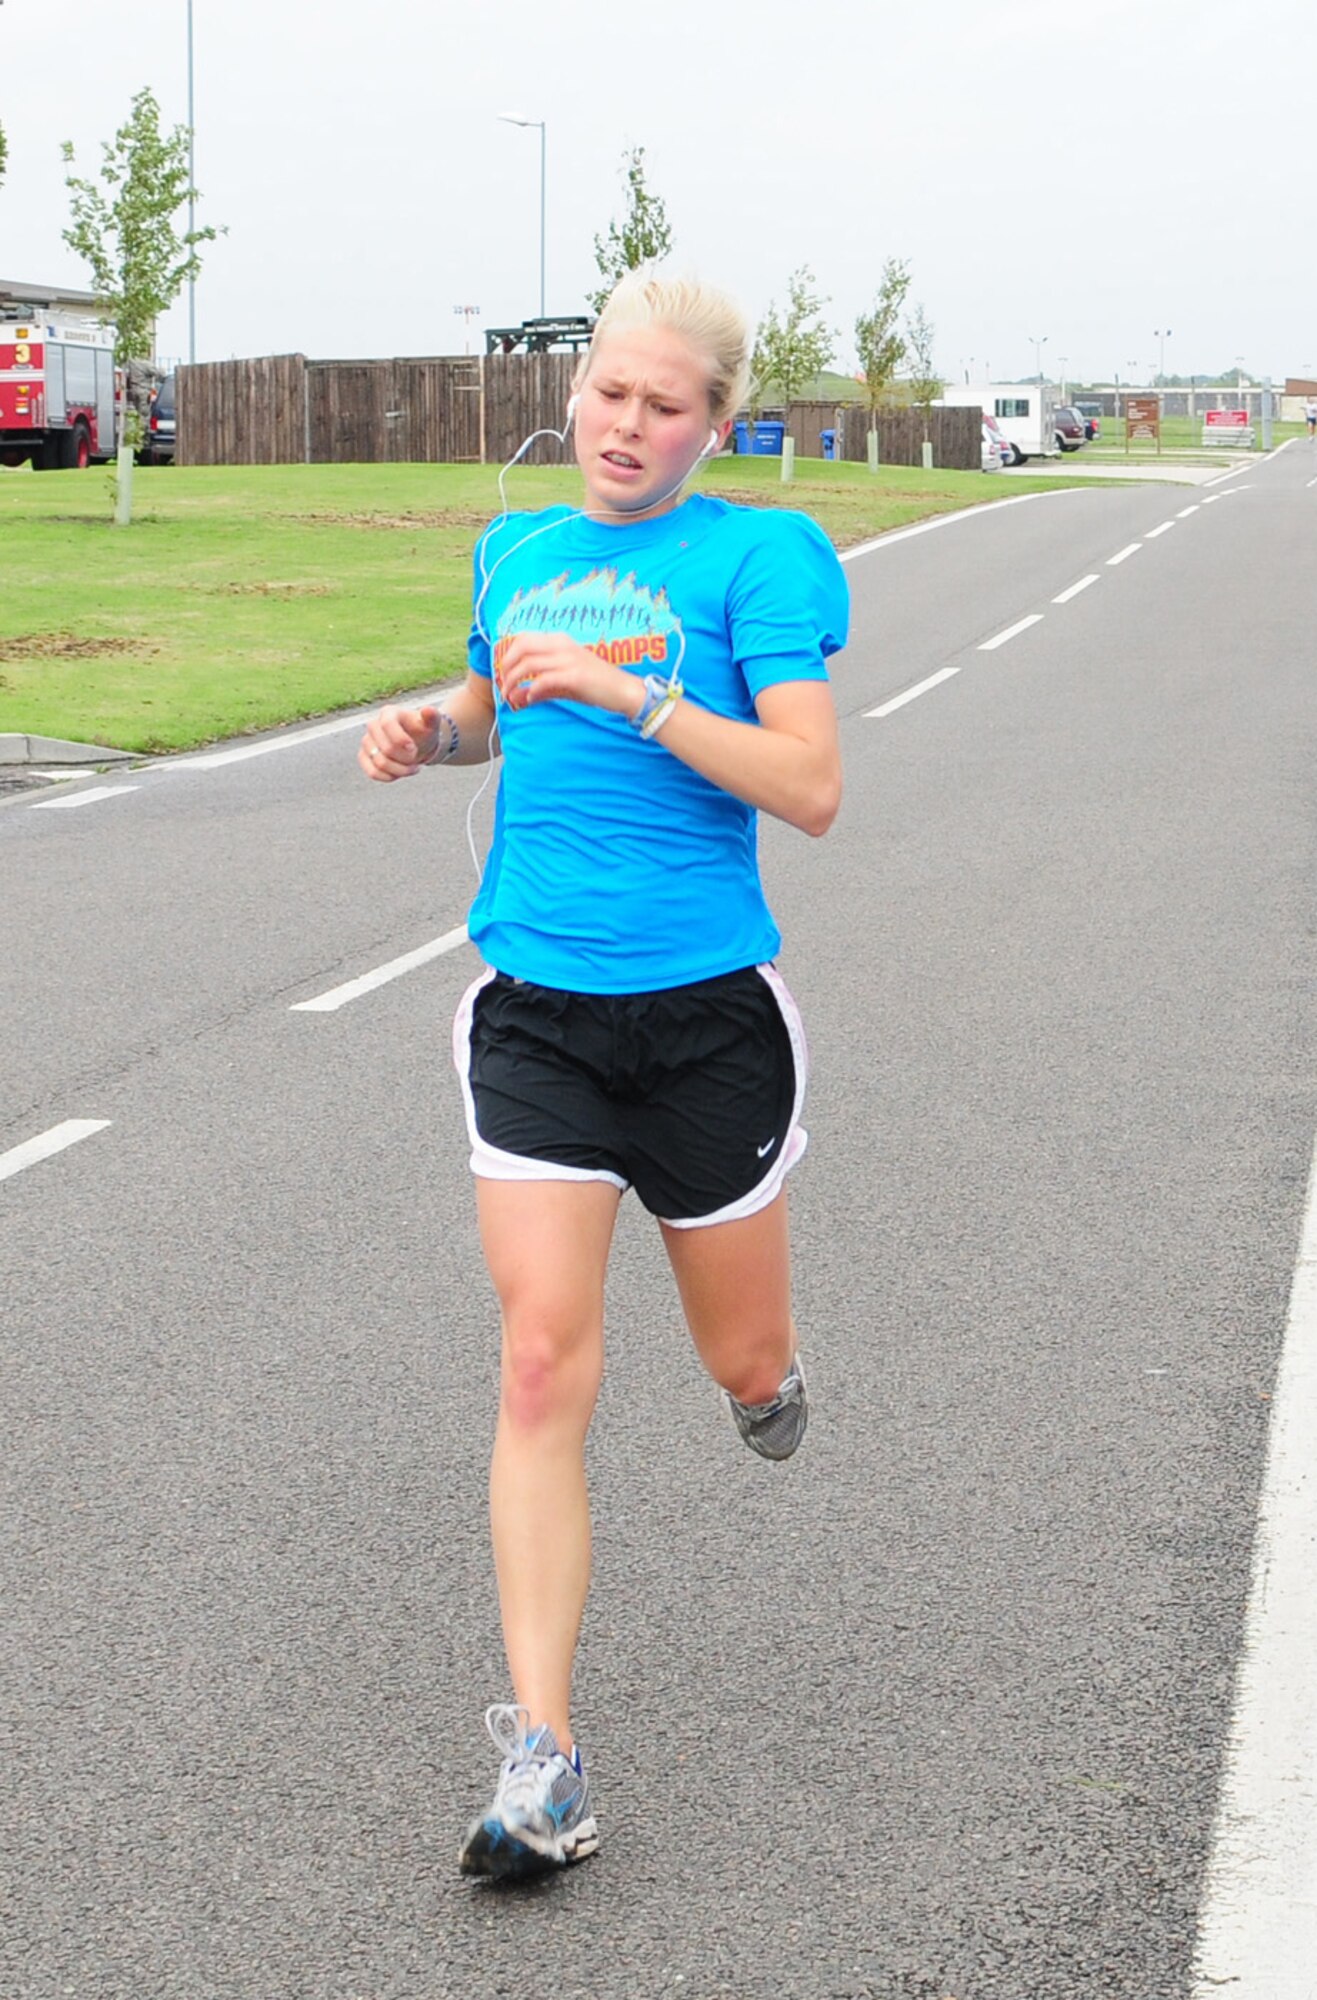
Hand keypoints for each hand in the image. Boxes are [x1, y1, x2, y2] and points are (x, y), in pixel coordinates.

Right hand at [359, 703, 438, 779]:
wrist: (417, 743)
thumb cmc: (423, 731)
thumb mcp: (431, 724)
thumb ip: (432, 717)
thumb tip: (428, 709)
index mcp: (389, 713)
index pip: (387, 724)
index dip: (400, 740)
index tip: (414, 749)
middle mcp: (374, 725)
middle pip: (386, 748)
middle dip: (406, 759)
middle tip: (416, 759)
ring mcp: (367, 741)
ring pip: (379, 763)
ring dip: (400, 770)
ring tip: (412, 768)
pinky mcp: (364, 756)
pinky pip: (372, 772)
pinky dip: (389, 777)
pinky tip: (399, 774)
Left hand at [494, 632, 641, 719]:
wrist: (624, 691)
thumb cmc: (594, 687)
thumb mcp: (563, 685)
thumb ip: (538, 689)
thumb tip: (514, 698)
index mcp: (559, 641)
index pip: (523, 639)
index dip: (508, 656)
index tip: (504, 675)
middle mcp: (562, 645)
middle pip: (521, 646)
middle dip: (506, 666)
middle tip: (503, 686)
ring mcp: (569, 659)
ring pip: (528, 664)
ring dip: (514, 681)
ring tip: (510, 697)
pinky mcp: (575, 676)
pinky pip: (544, 679)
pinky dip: (532, 690)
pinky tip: (530, 700)